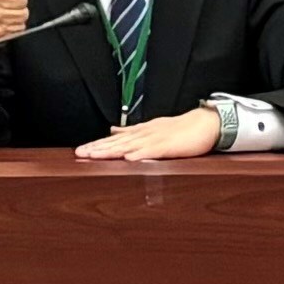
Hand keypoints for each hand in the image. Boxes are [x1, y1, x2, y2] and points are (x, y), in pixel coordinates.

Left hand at [75, 107, 220, 161]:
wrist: (205, 124)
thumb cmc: (180, 129)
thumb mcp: (152, 128)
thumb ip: (132, 131)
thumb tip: (113, 131)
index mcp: (140, 132)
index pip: (114, 140)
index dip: (96, 145)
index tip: (80, 151)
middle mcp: (144, 134)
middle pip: (116, 143)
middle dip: (97, 148)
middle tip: (79, 153)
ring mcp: (156, 139)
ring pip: (129, 146)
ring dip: (111, 151)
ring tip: (95, 156)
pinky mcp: (169, 145)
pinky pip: (152, 151)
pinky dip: (140, 154)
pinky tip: (127, 158)